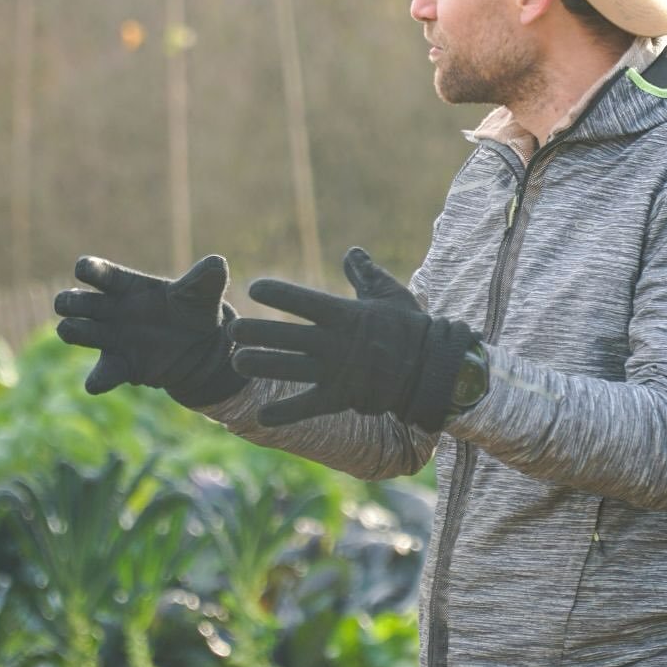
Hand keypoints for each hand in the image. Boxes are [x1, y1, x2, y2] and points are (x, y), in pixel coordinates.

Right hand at [54, 254, 244, 406]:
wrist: (203, 347)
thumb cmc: (195, 310)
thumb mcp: (203, 294)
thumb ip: (206, 279)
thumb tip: (217, 263)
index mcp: (127, 286)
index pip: (100, 274)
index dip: (89, 269)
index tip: (84, 269)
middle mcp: (111, 310)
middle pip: (75, 302)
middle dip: (69, 302)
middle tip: (72, 304)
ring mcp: (111, 339)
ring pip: (76, 332)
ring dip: (73, 331)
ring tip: (74, 330)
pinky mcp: (121, 366)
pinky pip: (102, 374)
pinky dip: (98, 379)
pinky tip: (97, 383)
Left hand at [230, 247, 477, 430]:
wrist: (432, 369)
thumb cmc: (410, 327)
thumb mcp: (389, 294)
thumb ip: (365, 274)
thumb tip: (351, 252)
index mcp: (347, 315)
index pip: (305, 301)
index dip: (278, 293)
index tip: (254, 288)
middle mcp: (338, 343)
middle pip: (288, 337)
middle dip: (258, 333)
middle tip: (233, 329)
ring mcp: (338, 372)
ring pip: (290, 369)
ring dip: (261, 365)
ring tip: (237, 361)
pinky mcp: (342, 398)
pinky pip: (307, 407)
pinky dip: (283, 412)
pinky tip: (260, 414)